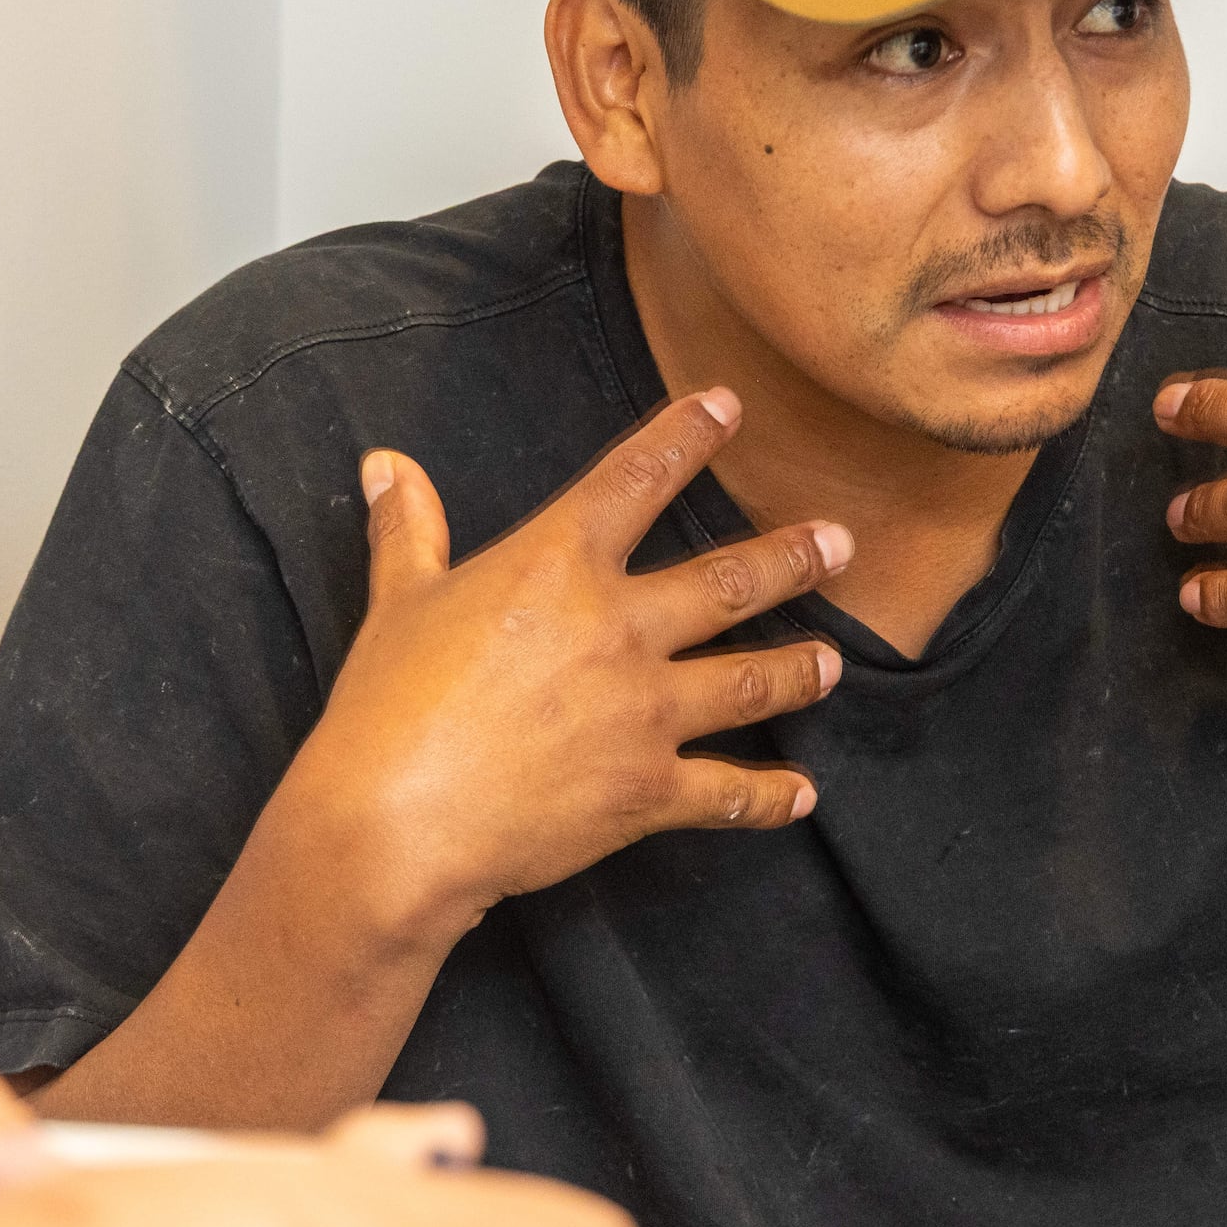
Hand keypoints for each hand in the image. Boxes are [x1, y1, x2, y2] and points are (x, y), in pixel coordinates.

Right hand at [276, 389, 851, 942]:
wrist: (397, 820)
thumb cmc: (386, 707)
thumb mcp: (396, 602)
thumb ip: (407, 530)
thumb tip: (386, 465)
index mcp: (557, 565)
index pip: (636, 479)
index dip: (687, 436)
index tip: (728, 406)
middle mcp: (619, 627)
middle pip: (727, 582)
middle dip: (792, 559)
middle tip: (840, 544)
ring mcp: (644, 712)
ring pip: (749, 681)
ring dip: (799, 669)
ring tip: (834, 662)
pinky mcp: (648, 790)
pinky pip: (728, 794)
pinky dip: (770, 797)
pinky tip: (802, 796)